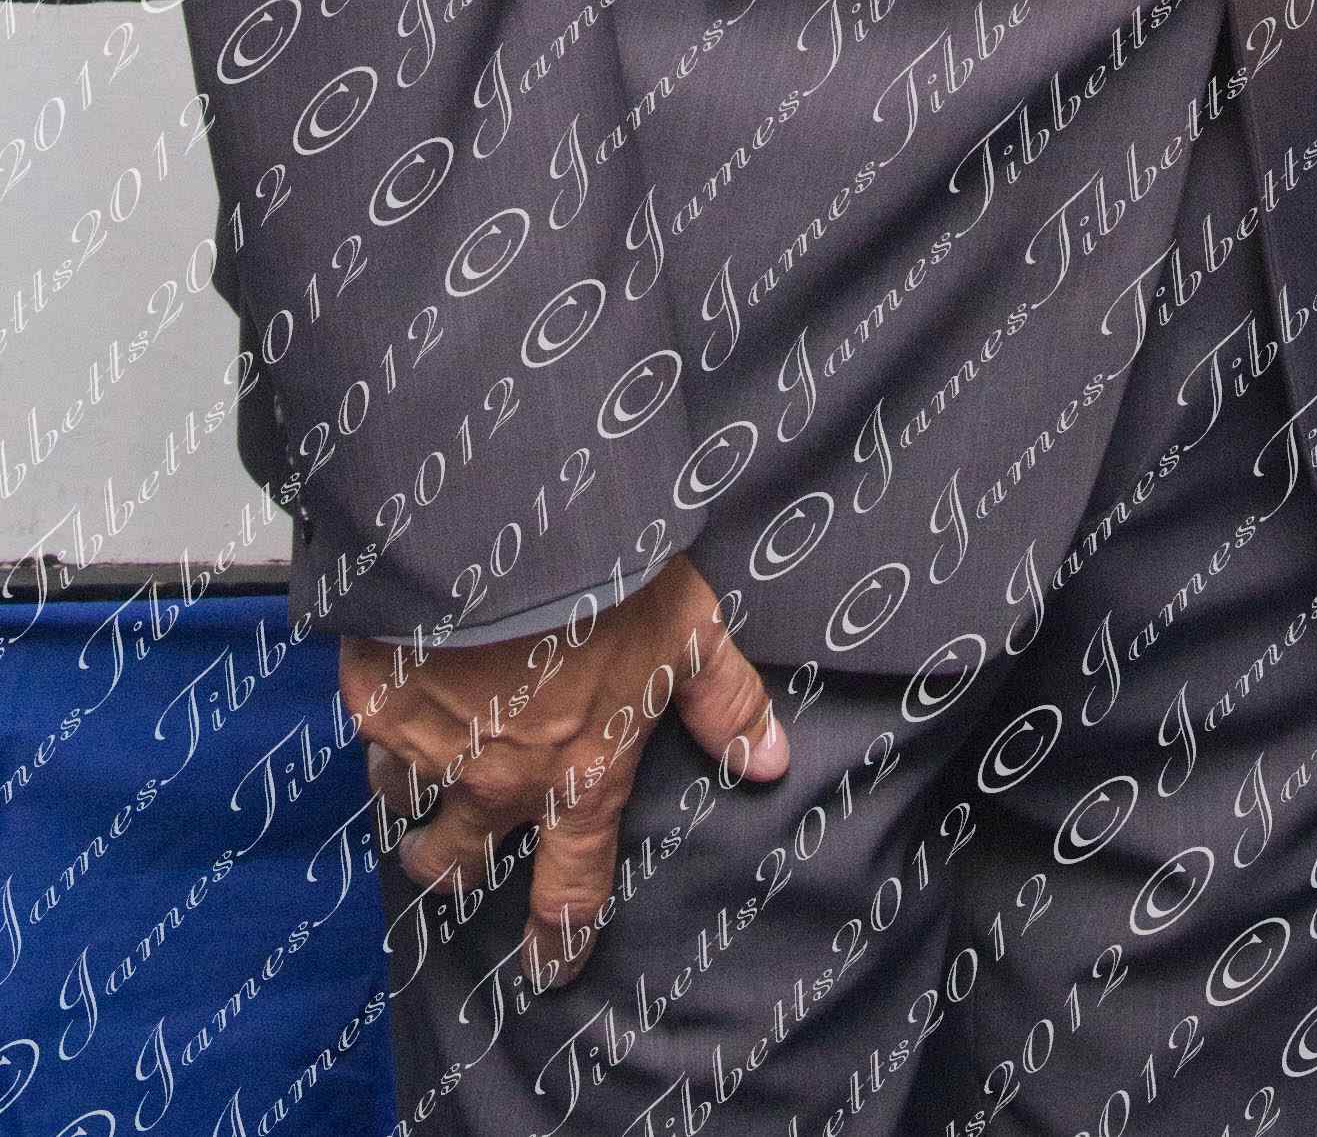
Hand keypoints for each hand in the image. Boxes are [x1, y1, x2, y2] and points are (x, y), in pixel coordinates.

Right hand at [343, 555, 787, 989]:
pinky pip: (373, 740)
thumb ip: (725, 702)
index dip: (560, 939)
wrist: (506, 521)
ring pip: (406, 805)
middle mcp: (498, 781)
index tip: (550, 968)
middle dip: (453, 872)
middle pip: (458, 865)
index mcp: (577, 776)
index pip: (570, 888)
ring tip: (417, 783)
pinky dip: (385, 733)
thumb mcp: (690, 631)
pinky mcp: (377, 700)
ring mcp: (430, 747)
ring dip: (413, 802)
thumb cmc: (607, 575)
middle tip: (452, 865)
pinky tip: (394, 708)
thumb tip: (768, 762)